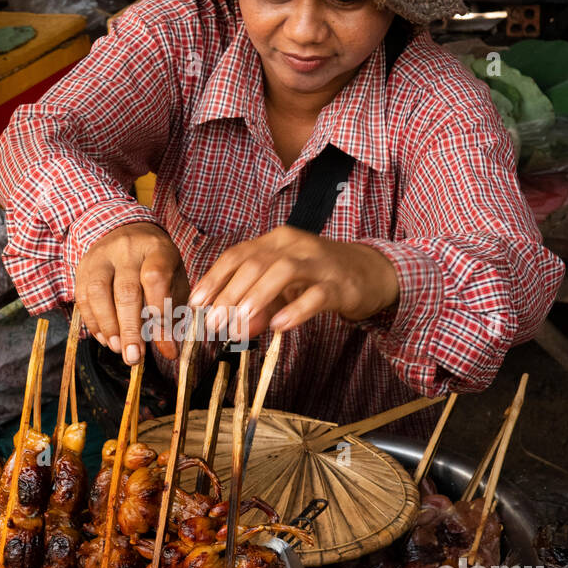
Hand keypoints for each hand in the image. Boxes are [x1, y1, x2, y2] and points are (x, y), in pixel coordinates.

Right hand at [74, 222, 188, 364]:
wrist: (129, 233)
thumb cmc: (157, 265)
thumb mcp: (174, 284)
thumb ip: (172, 316)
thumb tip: (169, 352)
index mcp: (157, 249)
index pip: (156, 278)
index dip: (158, 311)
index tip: (164, 342)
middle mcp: (127, 249)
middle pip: (126, 290)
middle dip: (130, 329)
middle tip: (134, 357)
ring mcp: (102, 256)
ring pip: (98, 292)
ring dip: (107, 326)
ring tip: (118, 348)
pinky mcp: (84, 266)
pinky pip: (82, 296)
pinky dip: (92, 322)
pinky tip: (104, 339)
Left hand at [188, 227, 398, 337]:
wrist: (371, 272)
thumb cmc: (319, 277)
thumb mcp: (284, 286)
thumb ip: (256, 302)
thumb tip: (229, 324)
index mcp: (276, 241)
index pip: (237, 255)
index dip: (214, 278)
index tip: (195, 303)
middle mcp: (294, 245)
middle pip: (254, 263)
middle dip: (228, 294)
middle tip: (212, 323)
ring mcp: (318, 263)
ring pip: (283, 272)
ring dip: (256, 297)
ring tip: (238, 323)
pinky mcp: (340, 284)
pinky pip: (316, 295)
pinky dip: (295, 309)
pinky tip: (278, 325)